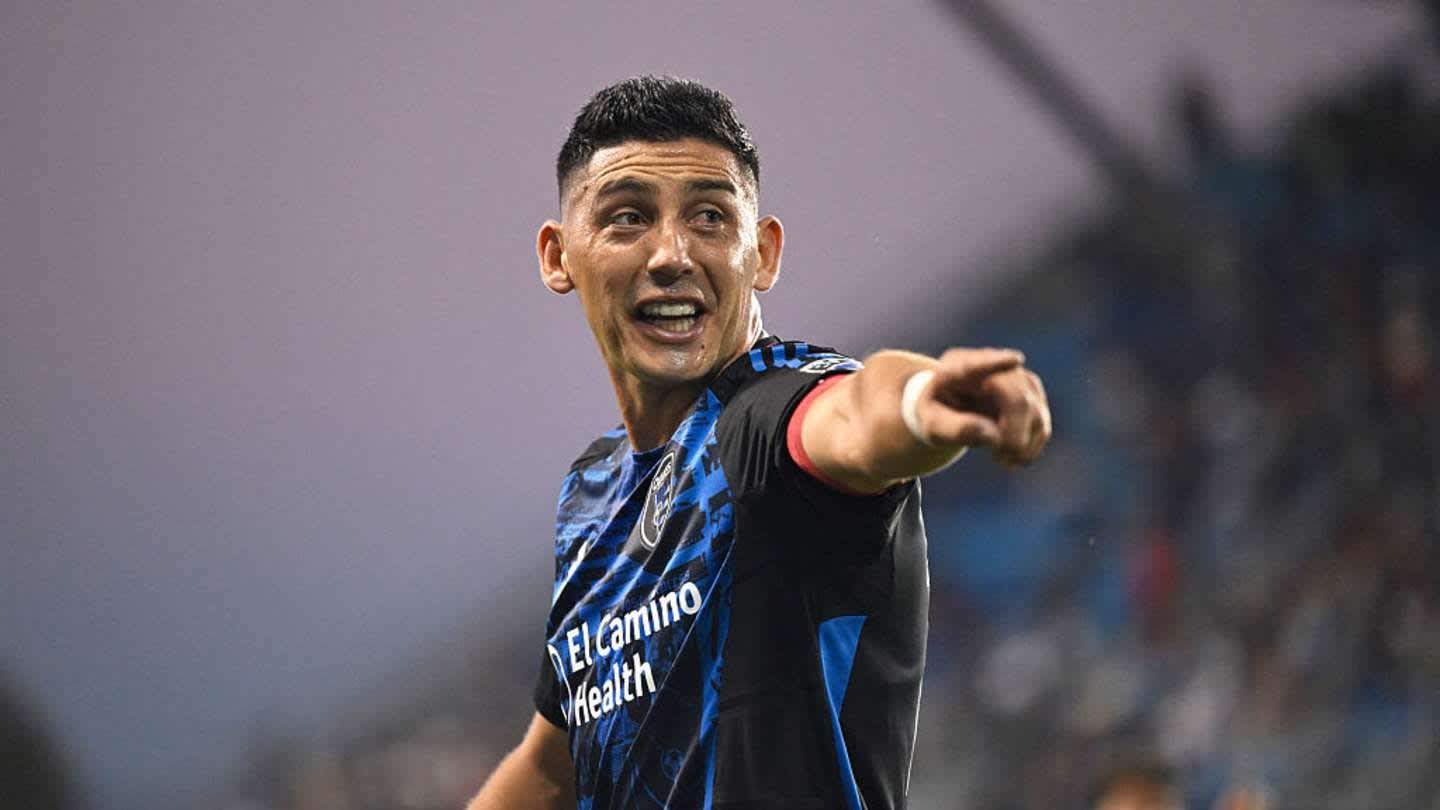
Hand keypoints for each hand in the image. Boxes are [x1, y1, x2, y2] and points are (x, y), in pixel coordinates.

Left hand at [912, 348, 1050, 466]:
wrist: (948, 407)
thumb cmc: (937, 413)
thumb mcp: (932, 425)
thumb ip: (955, 428)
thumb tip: (992, 435)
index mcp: (958, 366)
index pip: (977, 363)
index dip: (996, 361)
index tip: (1014, 360)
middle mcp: (992, 365)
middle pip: (1018, 397)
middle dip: (1014, 435)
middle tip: (1000, 458)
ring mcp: (1017, 378)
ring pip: (1036, 414)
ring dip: (1022, 446)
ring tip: (1000, 459)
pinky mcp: (1033, 396)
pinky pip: (1042, 427)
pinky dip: (1029, 449)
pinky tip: (1010, 457)